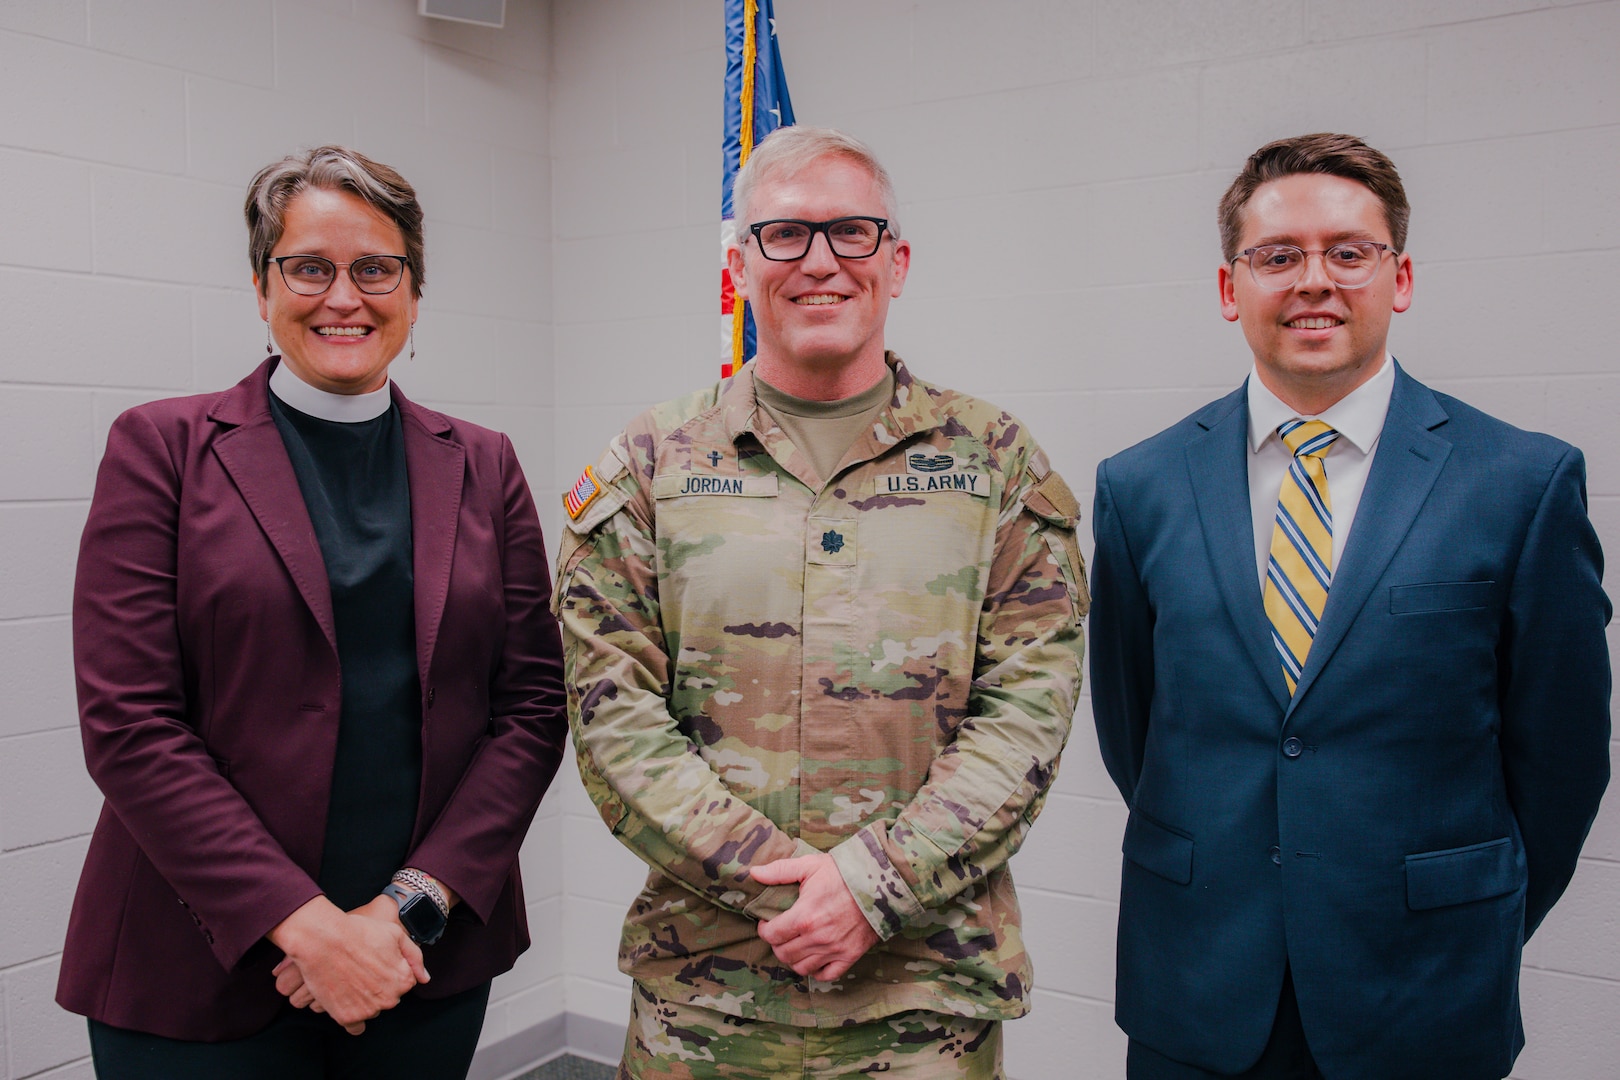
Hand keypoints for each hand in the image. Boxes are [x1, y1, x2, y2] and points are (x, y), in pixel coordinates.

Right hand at [269, 895, 428, 1033]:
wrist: (323, 940)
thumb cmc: (358, 932)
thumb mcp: (395, 934)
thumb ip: (415, 957)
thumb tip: (424, 979)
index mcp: (404, 980)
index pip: (403, 982)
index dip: (389, 970)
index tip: (375, 961)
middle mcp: (390, 999)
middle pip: (388, 997)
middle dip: (378, 986)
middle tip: (360, 969)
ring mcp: (368, 1010)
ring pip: (372, 1009)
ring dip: (364, 999)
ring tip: (349, 978)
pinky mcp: (347, 1017)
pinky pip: (355, 1026)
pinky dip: (352, 1016)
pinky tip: (345, 1000)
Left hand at [753, 854, 878, 981]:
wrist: (881, 883)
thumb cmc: (844, 873)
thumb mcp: (810, 865)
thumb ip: (779, 871)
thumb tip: (754, 872)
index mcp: (804, 916)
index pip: (772, 935)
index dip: (765, 929)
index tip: (768, 922)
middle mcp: (817, 938)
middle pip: (783, 954)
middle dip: (777, 944)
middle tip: (781, 933)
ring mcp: (834, 950)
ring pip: (801, 967)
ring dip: (794, 958)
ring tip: (796, 944)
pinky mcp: (849, 956)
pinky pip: (826, 975)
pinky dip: (816, 970)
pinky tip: (815, 957)